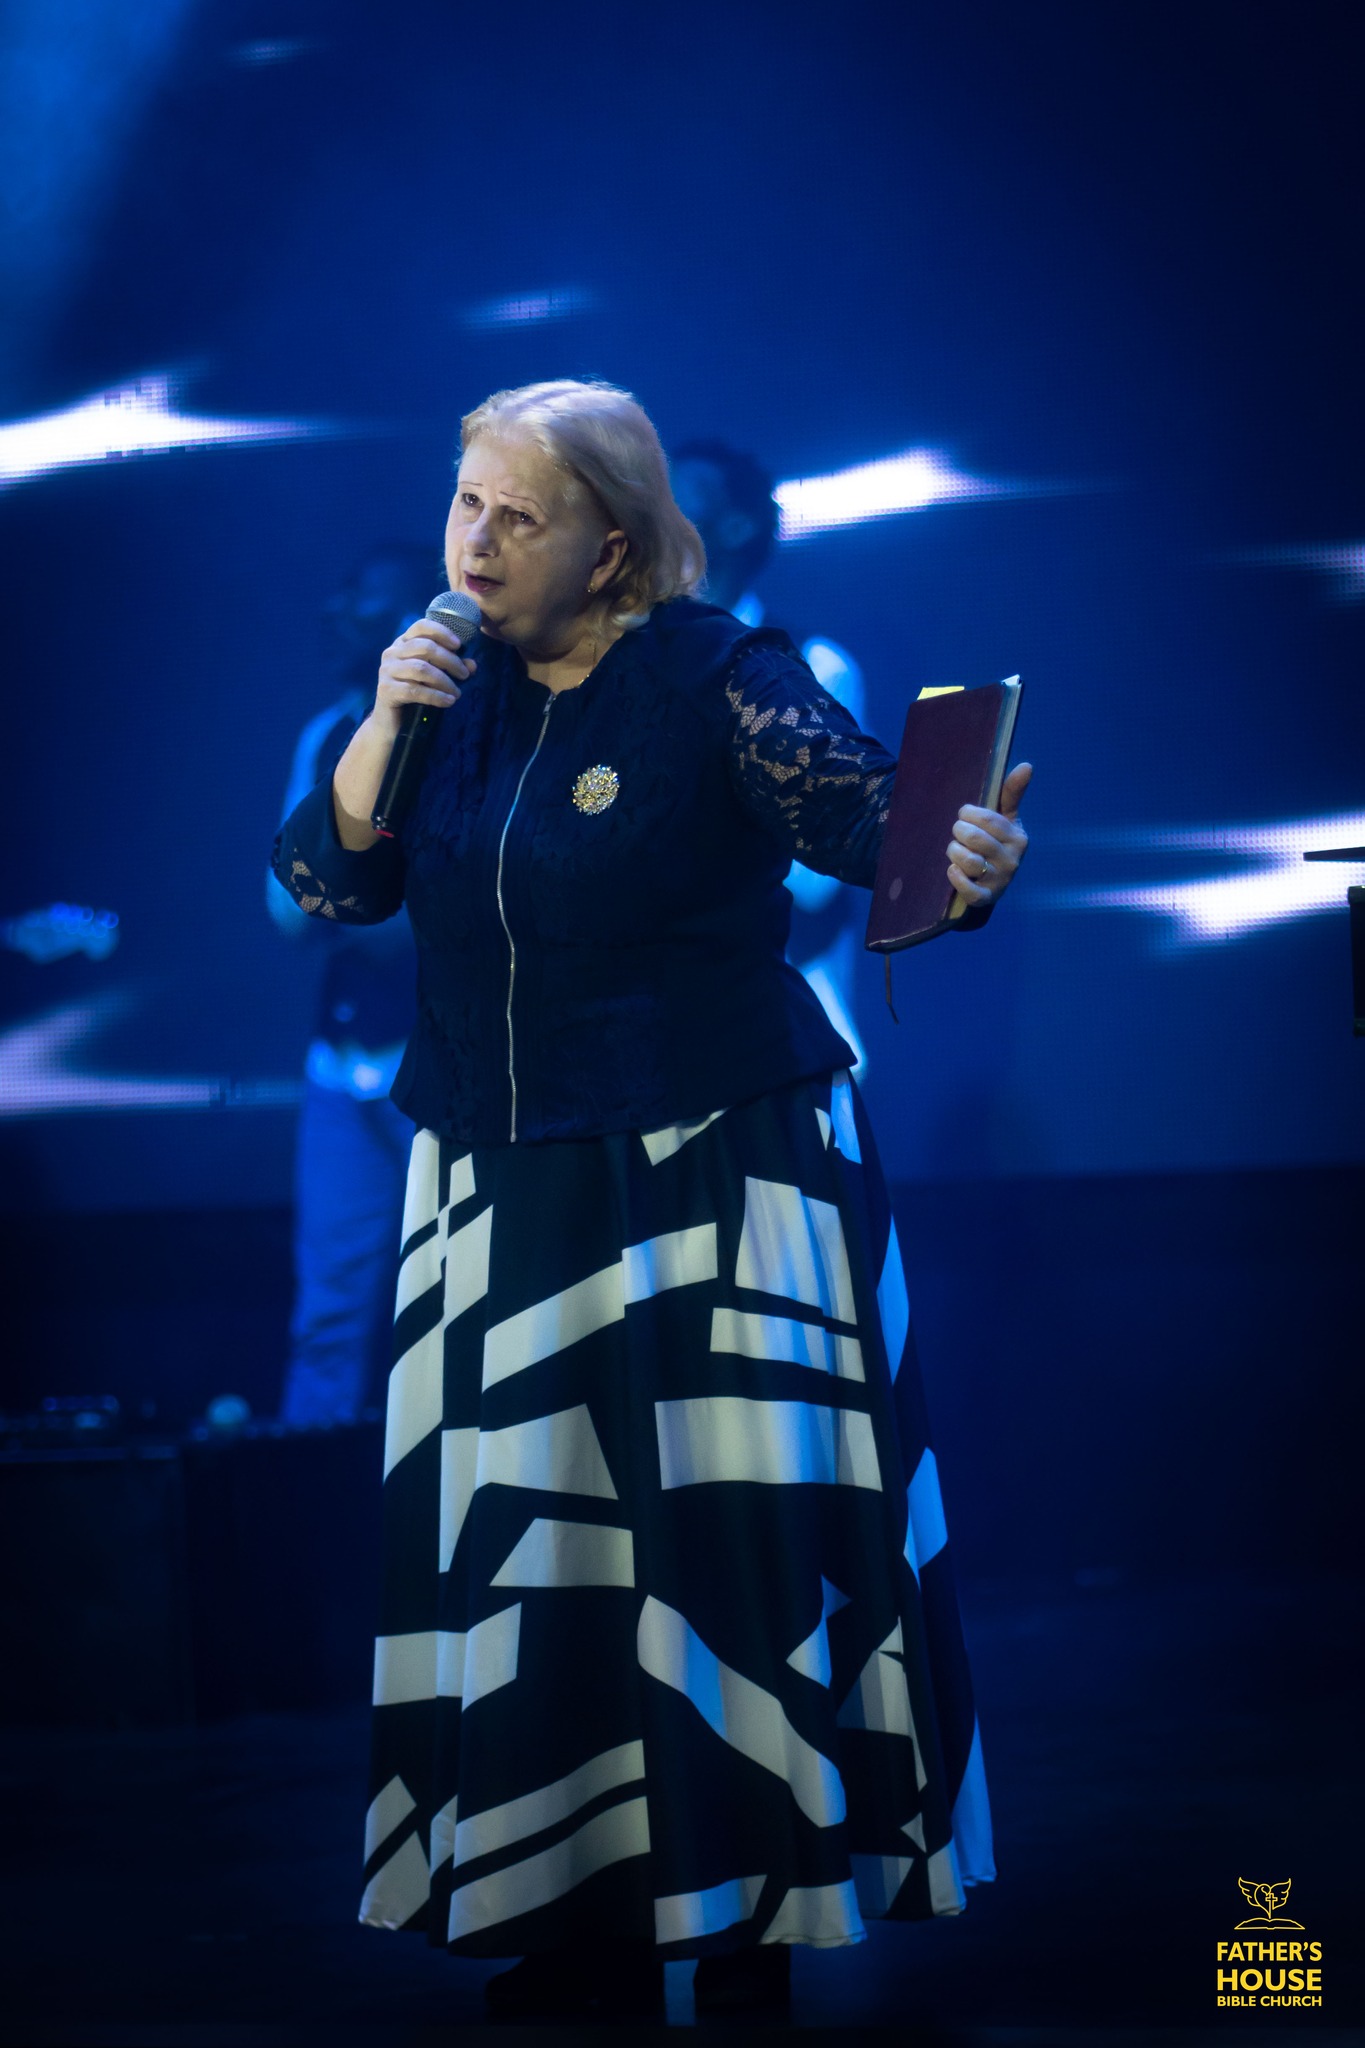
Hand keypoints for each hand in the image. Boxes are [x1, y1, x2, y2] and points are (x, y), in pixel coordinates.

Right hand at [368, 619, 476, 741]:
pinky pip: (415, 690)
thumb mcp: (435, 678)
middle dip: (450, 660)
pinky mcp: (386, 690)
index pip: (421, 626)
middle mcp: (392, 652)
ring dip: (444, 681)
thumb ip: (451, 668)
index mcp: (403, 643)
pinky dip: (436, 696)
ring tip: (457, 693)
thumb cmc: (415, 697)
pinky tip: (448, 702)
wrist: (392, 724)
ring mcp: (387, 670)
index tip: (459, 645)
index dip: (442, 632)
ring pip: (421, 668)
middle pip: (425, 647)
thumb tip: (472, 665)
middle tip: (465, 675)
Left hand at [947, 762, 1032, 906]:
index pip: (988, 819)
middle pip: (975, 839)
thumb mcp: (1005, 819)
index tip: (964, 815)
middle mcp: (1012, 860)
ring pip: (968, 861)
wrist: (990, 882)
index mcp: (1018, 838)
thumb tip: (1027, 766)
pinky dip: (956, 877)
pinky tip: (952, 869)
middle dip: (959, 832)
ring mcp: (1000, 881)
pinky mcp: (985, 898)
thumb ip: (1011, 793)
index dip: (968, 814)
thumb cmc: (995, 843)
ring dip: (954, 852)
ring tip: (954, 850)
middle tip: (957, 832)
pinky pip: (968, 889)